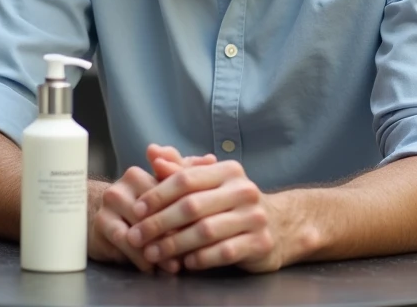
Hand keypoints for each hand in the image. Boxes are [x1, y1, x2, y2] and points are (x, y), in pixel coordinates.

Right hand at [88, 147, 215, 271]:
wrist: (105, 222)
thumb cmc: (141, 208)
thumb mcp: (164, 191)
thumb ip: (186, 174)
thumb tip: (211, 158)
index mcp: (147, 170)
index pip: (171, 189)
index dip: (189, 212)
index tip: (206, 229)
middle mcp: (127, 180)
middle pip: (158, 209)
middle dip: (176, 233)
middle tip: (193, 252)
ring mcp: (112, 199)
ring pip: (142, 226)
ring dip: (159, 249)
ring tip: (175, 265)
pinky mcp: (101, 221)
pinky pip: (125, 241)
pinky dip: (141, 258)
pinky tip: (152, 268)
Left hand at [127, 159, 298, 272]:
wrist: (281, 225)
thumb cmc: (232, 203)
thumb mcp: (209, 182)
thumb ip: (179, 169)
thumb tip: (152, 152)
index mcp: (227, 171)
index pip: (185, 179)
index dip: (157, 195)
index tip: (135, 210)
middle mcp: (243, 190)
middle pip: (192, 206)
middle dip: (158, 223)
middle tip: (136, 236)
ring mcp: (254, 217)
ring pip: (205, 231)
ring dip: (174, 245)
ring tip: (153, 253)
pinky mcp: (261, 243)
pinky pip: (224, 252)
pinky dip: (200, 259)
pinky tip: (185, 263)